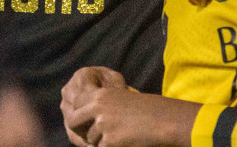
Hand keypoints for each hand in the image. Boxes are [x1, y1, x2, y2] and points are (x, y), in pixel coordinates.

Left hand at [60, 68, 198, 146]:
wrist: (163, 120)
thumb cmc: (145, 109)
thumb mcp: (118, 98)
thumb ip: (99, 105)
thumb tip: (81, 117)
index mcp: (99, 94)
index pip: (75, 104)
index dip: (79, 114)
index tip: (86, 121)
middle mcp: (97, 107)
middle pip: (73, 120)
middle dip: (80, 129)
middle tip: (94, 134)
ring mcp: (102, 124)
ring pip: (89, 138)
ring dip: (100, 140)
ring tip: (119, 135)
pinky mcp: (110, 140)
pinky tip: (125, 141)